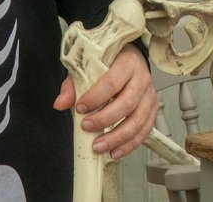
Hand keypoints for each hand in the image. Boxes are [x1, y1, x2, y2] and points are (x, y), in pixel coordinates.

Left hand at [52, 44, 157, 159]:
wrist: (131, 60)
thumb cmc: (109, 64)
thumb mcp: (89, 67)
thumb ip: (74, 85)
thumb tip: (60, 104)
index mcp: (127, 63)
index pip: (112, 82)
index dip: (95, 97)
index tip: (80, 108)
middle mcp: (142, 79)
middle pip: (127, 104)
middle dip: (105, 120)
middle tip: (87, 128)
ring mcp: (149, 96)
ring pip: (138, 121)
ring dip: (117, 138)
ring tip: (99, 147)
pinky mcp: (152, 110)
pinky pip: (144, 131)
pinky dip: (130, 144)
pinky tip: (115, 152)